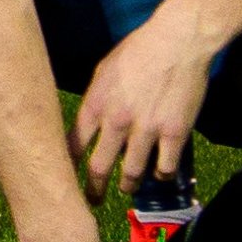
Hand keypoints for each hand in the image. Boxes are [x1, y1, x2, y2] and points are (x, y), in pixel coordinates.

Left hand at [68, 13, 212, 195]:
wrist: (177, 41)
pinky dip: (161, 175)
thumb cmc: (138, 50)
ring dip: (128, 186)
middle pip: (98, 167)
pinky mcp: (174, 133)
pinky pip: (164, 167)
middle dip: (93, 189)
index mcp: (95, 104)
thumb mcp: (104, 72)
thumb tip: (88, 123)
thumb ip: (96, 101)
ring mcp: (146, 129)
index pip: (72, 146)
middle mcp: (117, 121)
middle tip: (92, 200)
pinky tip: (160, 174)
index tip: (65, 179)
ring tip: (127, 189)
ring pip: (131, 174)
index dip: (67, 167)